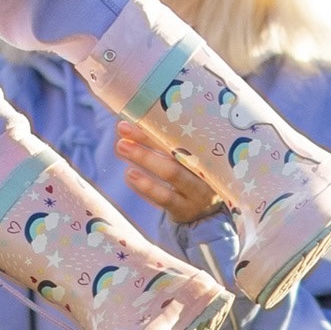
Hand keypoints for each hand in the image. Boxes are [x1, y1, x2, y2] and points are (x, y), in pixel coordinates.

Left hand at [113, 118, 227, 227]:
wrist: (205, 217)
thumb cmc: (191, 178)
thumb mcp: (189, 159)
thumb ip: (171, 142)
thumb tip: (137, 118)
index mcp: (209, 152)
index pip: (184, 133)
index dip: (161, 124)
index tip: (139, 113)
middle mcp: (208, 170)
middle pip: (178, 150)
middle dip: (148, 138)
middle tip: (123, 128)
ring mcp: (198, 192)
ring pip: (171, 173)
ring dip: (145, 158)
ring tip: (122, 146)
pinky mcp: (186, 210)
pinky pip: (165, 197)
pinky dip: (146, 185)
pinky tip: (130, 174)